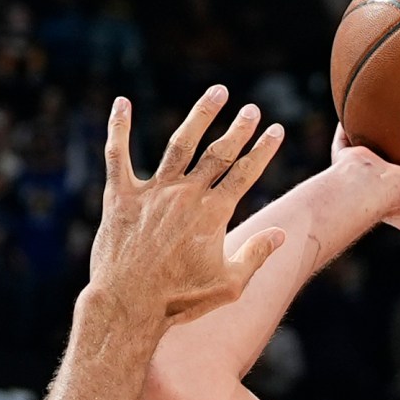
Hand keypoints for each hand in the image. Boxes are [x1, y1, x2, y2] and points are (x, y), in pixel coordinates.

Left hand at [90, 88, 286, 327]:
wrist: (129, 306)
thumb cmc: (180, 300)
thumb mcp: (228, 286)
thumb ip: (255, 256)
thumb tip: (282, 234)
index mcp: (213, 214)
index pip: (245, 174)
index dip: (263, 150)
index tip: (276, 130)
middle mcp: (186, 195)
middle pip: (218, 153)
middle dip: (239, 129)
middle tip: (252, 108)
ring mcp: (153, 192)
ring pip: (180, 144)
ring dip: (200, 115)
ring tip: (217, 93)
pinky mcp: (121, 196)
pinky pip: (118, 155)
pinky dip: (119, 128)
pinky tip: (122, 103)